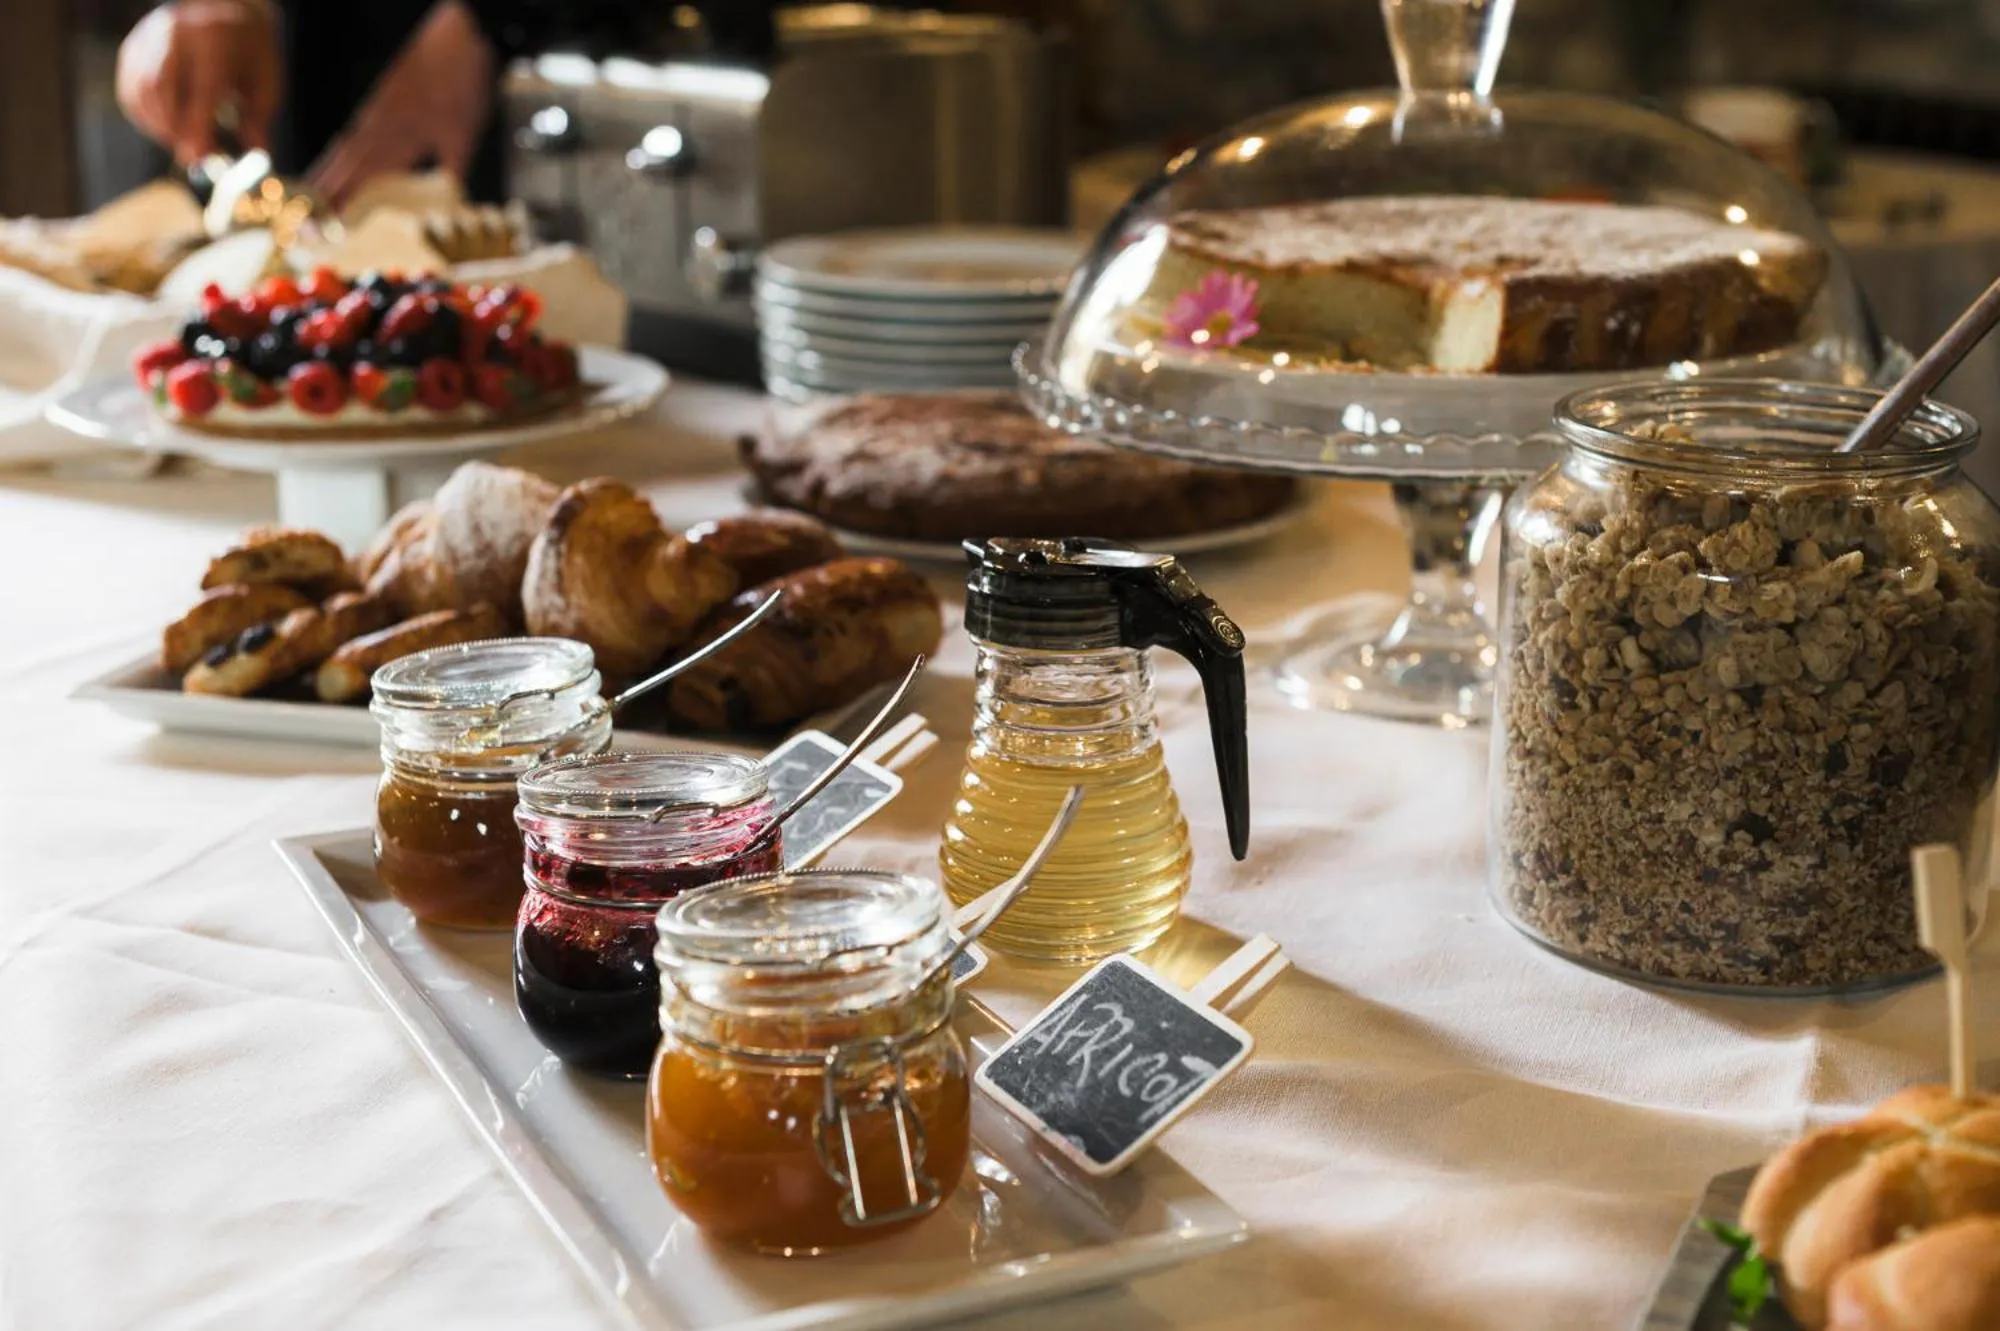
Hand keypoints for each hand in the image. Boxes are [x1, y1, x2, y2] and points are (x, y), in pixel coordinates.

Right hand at [116, 0, 280, 164]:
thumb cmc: (250, 50)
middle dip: (173, 129)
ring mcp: (149, 38)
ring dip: (158, 126)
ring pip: (141, 90)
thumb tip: (255, 154)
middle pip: (161, 88)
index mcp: (215, 40)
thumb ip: (258, 118)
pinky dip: (145, 117)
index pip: (201, 88)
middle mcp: (175, 34)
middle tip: (192, 155)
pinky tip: (165, 128)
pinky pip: (130, 90)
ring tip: (182, 142)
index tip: (197, 157)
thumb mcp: (266, 81)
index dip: (196, 126)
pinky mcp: (133, 47)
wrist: (225, 9)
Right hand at [310, 0, 496, 208]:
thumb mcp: (465, 133)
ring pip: (345, 150)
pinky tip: (336, 158)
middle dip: (322, 196)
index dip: (343, 206)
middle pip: (345, 168)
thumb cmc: (463, 82)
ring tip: (307, 196)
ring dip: (326, 174)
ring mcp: (377, 112)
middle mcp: (379, 128)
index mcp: (398, 139)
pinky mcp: (381, 99)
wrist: (458, 35)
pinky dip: (341, 151)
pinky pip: (354, 133)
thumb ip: (452, 168)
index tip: (324, 227)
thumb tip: (448, 201)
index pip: (363, 182)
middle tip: (302, 220)